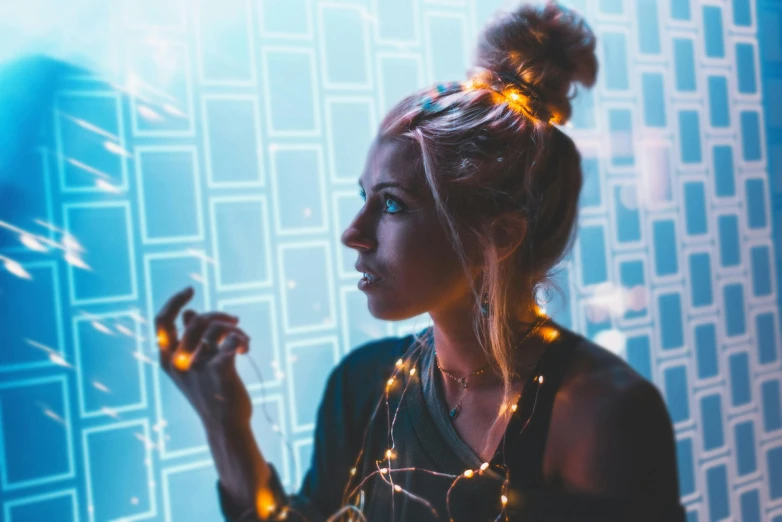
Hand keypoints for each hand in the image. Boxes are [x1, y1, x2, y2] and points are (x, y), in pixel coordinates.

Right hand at [155, 286, 252, 433]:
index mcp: (167, 359)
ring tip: (243, 340)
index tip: (190, 289)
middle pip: (197, 320)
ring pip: (215, 328)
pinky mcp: (220, 372)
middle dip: (219, 315)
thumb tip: (187, 313)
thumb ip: (189, 339)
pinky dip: (241, 338)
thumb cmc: (210, 392)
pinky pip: (230, 341)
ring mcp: (197, 368)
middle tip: (235, 321)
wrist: (225, 425)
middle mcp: (178, 363)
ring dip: (234, 329)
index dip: (174, 301)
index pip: (162, 322)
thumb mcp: (193, 366)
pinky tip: (245, 347)